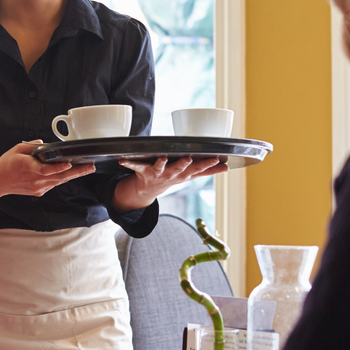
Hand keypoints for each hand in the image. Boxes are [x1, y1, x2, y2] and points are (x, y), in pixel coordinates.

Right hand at [0, 141, 95, 196]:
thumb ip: (31, 146)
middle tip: (91, 167)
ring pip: (59, 181)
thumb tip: (44, 144)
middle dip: (77, 171)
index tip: (69, 165)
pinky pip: (53, 184)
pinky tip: (70, 173)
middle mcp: (36, 180)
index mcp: (30, 169)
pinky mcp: (39, 192)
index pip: (48, 170)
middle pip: (60, 177)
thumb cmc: (6, 165)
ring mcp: (38, 188)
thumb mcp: (17, 149)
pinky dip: (62, 178)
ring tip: (87, 169)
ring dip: (73, 175)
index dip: (60, 168)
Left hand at [113, 156, 228, 211]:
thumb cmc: (171, 177)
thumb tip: (227, 167)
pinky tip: (122, 160)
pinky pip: (135, 166)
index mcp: (182, 174)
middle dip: (184, 164)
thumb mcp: (189, 176)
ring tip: (162, 158)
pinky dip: (128, 163)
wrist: (147, 191)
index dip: (207, 164)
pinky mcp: (142, 171)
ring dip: (161, 163)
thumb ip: (208, 170)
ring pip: (160, 167)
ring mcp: (156, 173)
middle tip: (190, 159)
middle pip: (179, 169)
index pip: (197, 169)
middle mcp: (170, 174)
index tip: (216, 158)